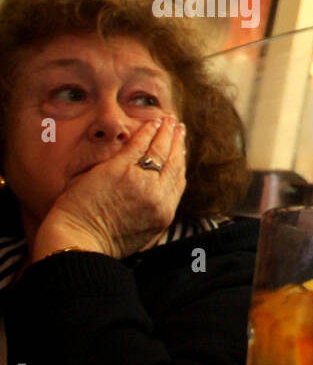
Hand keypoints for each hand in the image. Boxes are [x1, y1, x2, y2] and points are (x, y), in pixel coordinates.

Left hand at [32, 116, 186, 260]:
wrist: (80, 244)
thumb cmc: (101, 243)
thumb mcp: (139, 234)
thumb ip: (150, 213)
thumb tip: (155, 199)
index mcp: (163, 213)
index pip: (178, 182)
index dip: (180, 163)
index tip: (181, 151)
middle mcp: (158, 197)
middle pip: (174, 163)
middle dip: (178, 143)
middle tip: (180, 130)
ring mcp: (141, 182)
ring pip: (161, 151)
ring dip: (166, 133)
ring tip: (170, 121)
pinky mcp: (120, 170)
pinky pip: (140, 145)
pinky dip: (148, 131)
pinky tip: (151, 122)